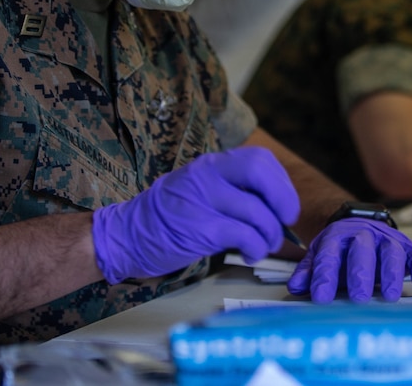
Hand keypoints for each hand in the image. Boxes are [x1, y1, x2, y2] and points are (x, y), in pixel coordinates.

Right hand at [92, 147, 299, 281]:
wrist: (126, 235)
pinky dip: (256, 247)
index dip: (281, 182)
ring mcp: (202, 200)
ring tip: (264, 246)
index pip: (259, 158)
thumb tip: (275, 205)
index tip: (285, 205)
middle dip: (283, 198)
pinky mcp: (200, 229)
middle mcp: (207, 175)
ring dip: (271, 234)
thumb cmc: (170, 217)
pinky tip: (249, 254)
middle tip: (285, 221)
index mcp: (211, 164)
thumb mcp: (200, 188)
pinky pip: (244, 235)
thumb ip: (232, 188)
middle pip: (260, 171)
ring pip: (257, 210)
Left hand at [286, 219, 411, 302]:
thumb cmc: (341, 249)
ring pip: (392, 252)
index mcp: (338, 237)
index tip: (321, 297)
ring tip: (389, 296)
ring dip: (391, 274)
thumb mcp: (321, 255)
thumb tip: (296, 287)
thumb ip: (309, 271)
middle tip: (358, 298)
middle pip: (362, 251)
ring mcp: (388, 240)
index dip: (324, 276)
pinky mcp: (409, 247)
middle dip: (360, 274)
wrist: (360, 223)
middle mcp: (364, 235)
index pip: (329, 255)